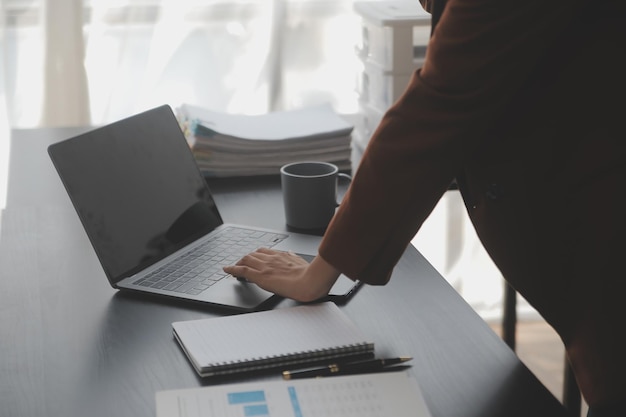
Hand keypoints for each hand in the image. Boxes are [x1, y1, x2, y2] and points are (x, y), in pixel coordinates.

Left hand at [223, 248, 340, 301]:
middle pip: (253, 254)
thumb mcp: (301, 262)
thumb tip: (291, 253)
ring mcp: (265, 266)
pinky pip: (242, 270)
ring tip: (233, 268)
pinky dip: (232, 269)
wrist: (310, 281)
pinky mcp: (260, 276)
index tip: (252, 258)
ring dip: (238, 263)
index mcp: (281, 255)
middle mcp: (271, 258)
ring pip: (246, 260)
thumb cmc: (309, 275)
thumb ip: (293, 257)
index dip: (256, 255)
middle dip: (245, 259)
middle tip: (241, 264)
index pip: (264, 252)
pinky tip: (227, 270)